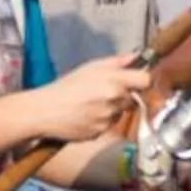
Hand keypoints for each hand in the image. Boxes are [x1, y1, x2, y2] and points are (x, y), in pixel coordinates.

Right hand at [22, 54, 147, 144]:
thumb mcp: (90, 67)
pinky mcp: (101, 133)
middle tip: (105, 92)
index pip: (145, 81)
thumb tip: (137, 57)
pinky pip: (109, 125)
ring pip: (121, 113)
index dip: (142, 80)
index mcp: (113, 81)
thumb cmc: (66, 86)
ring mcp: (108, 118)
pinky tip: (87, 115)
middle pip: (134, 98)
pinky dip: (102, 121)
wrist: (44, 111)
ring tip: (92, 104)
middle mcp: (114, 100)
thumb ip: (117, 62)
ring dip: (113, 109)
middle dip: (125, 95)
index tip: (136, 80)